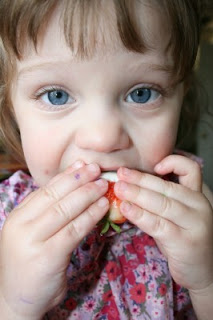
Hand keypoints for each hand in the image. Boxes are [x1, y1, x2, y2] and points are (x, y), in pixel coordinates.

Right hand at [0, 162, 108, 319]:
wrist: (16, 299)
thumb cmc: (28, 263)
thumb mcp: (31, 233)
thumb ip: (44, 213)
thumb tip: (70, 188)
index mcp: (18, 217)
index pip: (44, 190)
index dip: (65, 176)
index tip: (81, 164)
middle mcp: (22, 225)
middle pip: (54, 196)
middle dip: (78, 180)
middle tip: (95, 168)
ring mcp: (33, 240)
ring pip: (64, 210)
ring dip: (87, 195)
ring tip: (103, 185)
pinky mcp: (48, 256)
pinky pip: (74, 230)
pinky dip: (90, 216)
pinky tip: (102, 207)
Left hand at [115, 155, 212, 291]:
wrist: (202, 270)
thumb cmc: (183, 239)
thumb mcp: (176, 215)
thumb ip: (161, 199)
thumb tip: (130, 184)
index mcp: (196, 196)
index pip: (191, 170)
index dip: (173, 162)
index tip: (154, 166)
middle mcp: (199, 207)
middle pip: (168, 187)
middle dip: (141, 179)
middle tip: (120, 174)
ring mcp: (194, 225)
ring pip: (162, 203)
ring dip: (137, 194)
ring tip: (119, 189)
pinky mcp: (185, 242)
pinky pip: (158, 224)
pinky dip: (140, 215)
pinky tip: (125, 209)